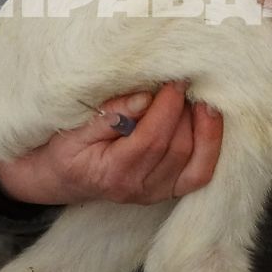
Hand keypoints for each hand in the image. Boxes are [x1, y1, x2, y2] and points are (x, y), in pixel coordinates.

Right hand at [0, 83, 223, 206]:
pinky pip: (201, 172)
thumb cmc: (66, 149)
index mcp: (113, 173)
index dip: (168, 107)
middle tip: (185, 81)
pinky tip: (209, 118)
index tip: (174, 78)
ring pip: (195, 160)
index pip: (151, 140)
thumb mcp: (74, 129)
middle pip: (177, 148)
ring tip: (197, 96)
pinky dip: (210, 144)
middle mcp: (139, 189)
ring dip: (202, 125)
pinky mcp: (168, 190)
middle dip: (186, 111)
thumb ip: (109, 115)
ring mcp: (156, 193)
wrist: (61, 178)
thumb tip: (144, 97)